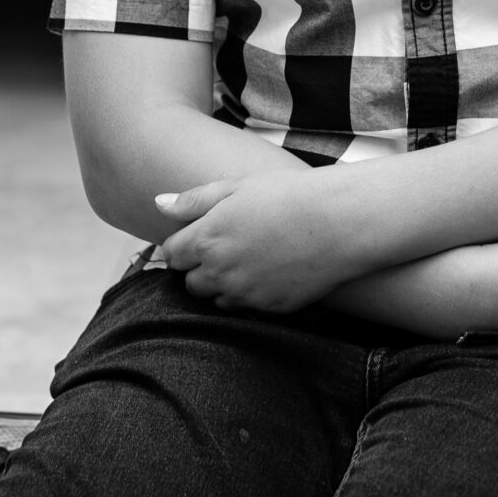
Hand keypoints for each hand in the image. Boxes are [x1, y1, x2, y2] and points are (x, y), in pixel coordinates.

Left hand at [156, 168, 371, 311]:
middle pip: (190, 284)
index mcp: (206, 239)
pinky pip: (247, 309)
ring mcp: (244, 294)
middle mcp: (219, 272)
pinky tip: (270, 272)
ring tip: (250, 260)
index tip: (197, 238)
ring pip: (216, 300)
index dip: (182, 247)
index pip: (171, 255)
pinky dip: (250, 295)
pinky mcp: (269, 308)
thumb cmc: (288, 195)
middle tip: (226, 248)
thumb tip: (158, 203)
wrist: (339, 221)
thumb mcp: (236, 187)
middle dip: (200, 269)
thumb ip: (193, 200)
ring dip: (223, 285)